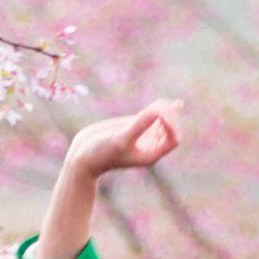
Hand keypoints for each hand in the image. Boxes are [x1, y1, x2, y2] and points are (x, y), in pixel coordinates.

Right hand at [63, 100, 182, 181]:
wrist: (83, 156)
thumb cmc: (101, 152)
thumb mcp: (121, 138)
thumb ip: (139, 124)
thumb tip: (156, 111)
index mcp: (152, 154)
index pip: (174, 137)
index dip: (171, 124)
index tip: (157, 116)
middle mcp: (151, 145)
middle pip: (172, 127)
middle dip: (168, 114)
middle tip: (154, 107)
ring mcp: (143, 135)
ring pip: (164, 120)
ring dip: (165, 109)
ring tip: (158, 103)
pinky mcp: (133, 126)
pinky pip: (152, 117)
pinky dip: (161, 109)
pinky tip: (171, 103)